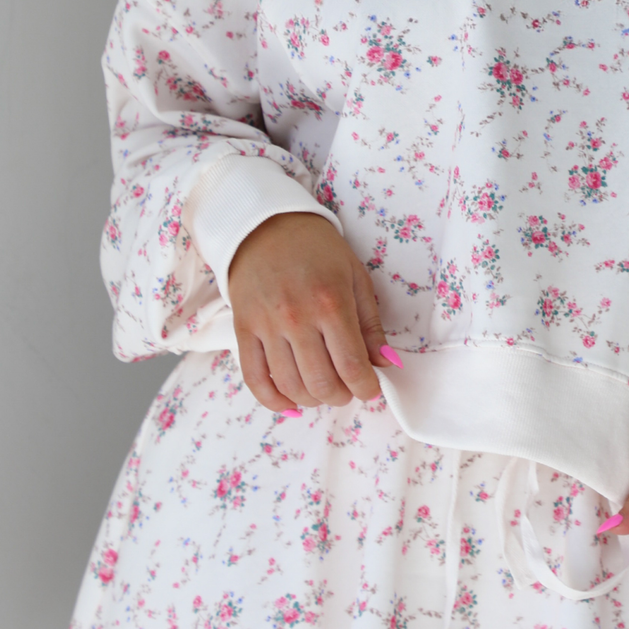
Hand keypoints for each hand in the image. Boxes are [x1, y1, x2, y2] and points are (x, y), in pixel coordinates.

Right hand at [227, 212, 392, 411]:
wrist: (265, 225)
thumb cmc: (318, 250)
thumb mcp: (355, 278)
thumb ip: (370, 325)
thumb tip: (386, 363)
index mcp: (331, 302)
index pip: (352, 366)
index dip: (366, 388)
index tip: (370, 388)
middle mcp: (297, 317)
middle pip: (322, 383)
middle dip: (342, 396)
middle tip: (348, 388)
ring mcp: (266, 325)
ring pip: (290, 386)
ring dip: (312, 399)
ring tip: (323, 389)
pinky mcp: (243, 330)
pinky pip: (254, 379)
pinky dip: (274, 401)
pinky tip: (291, 403)